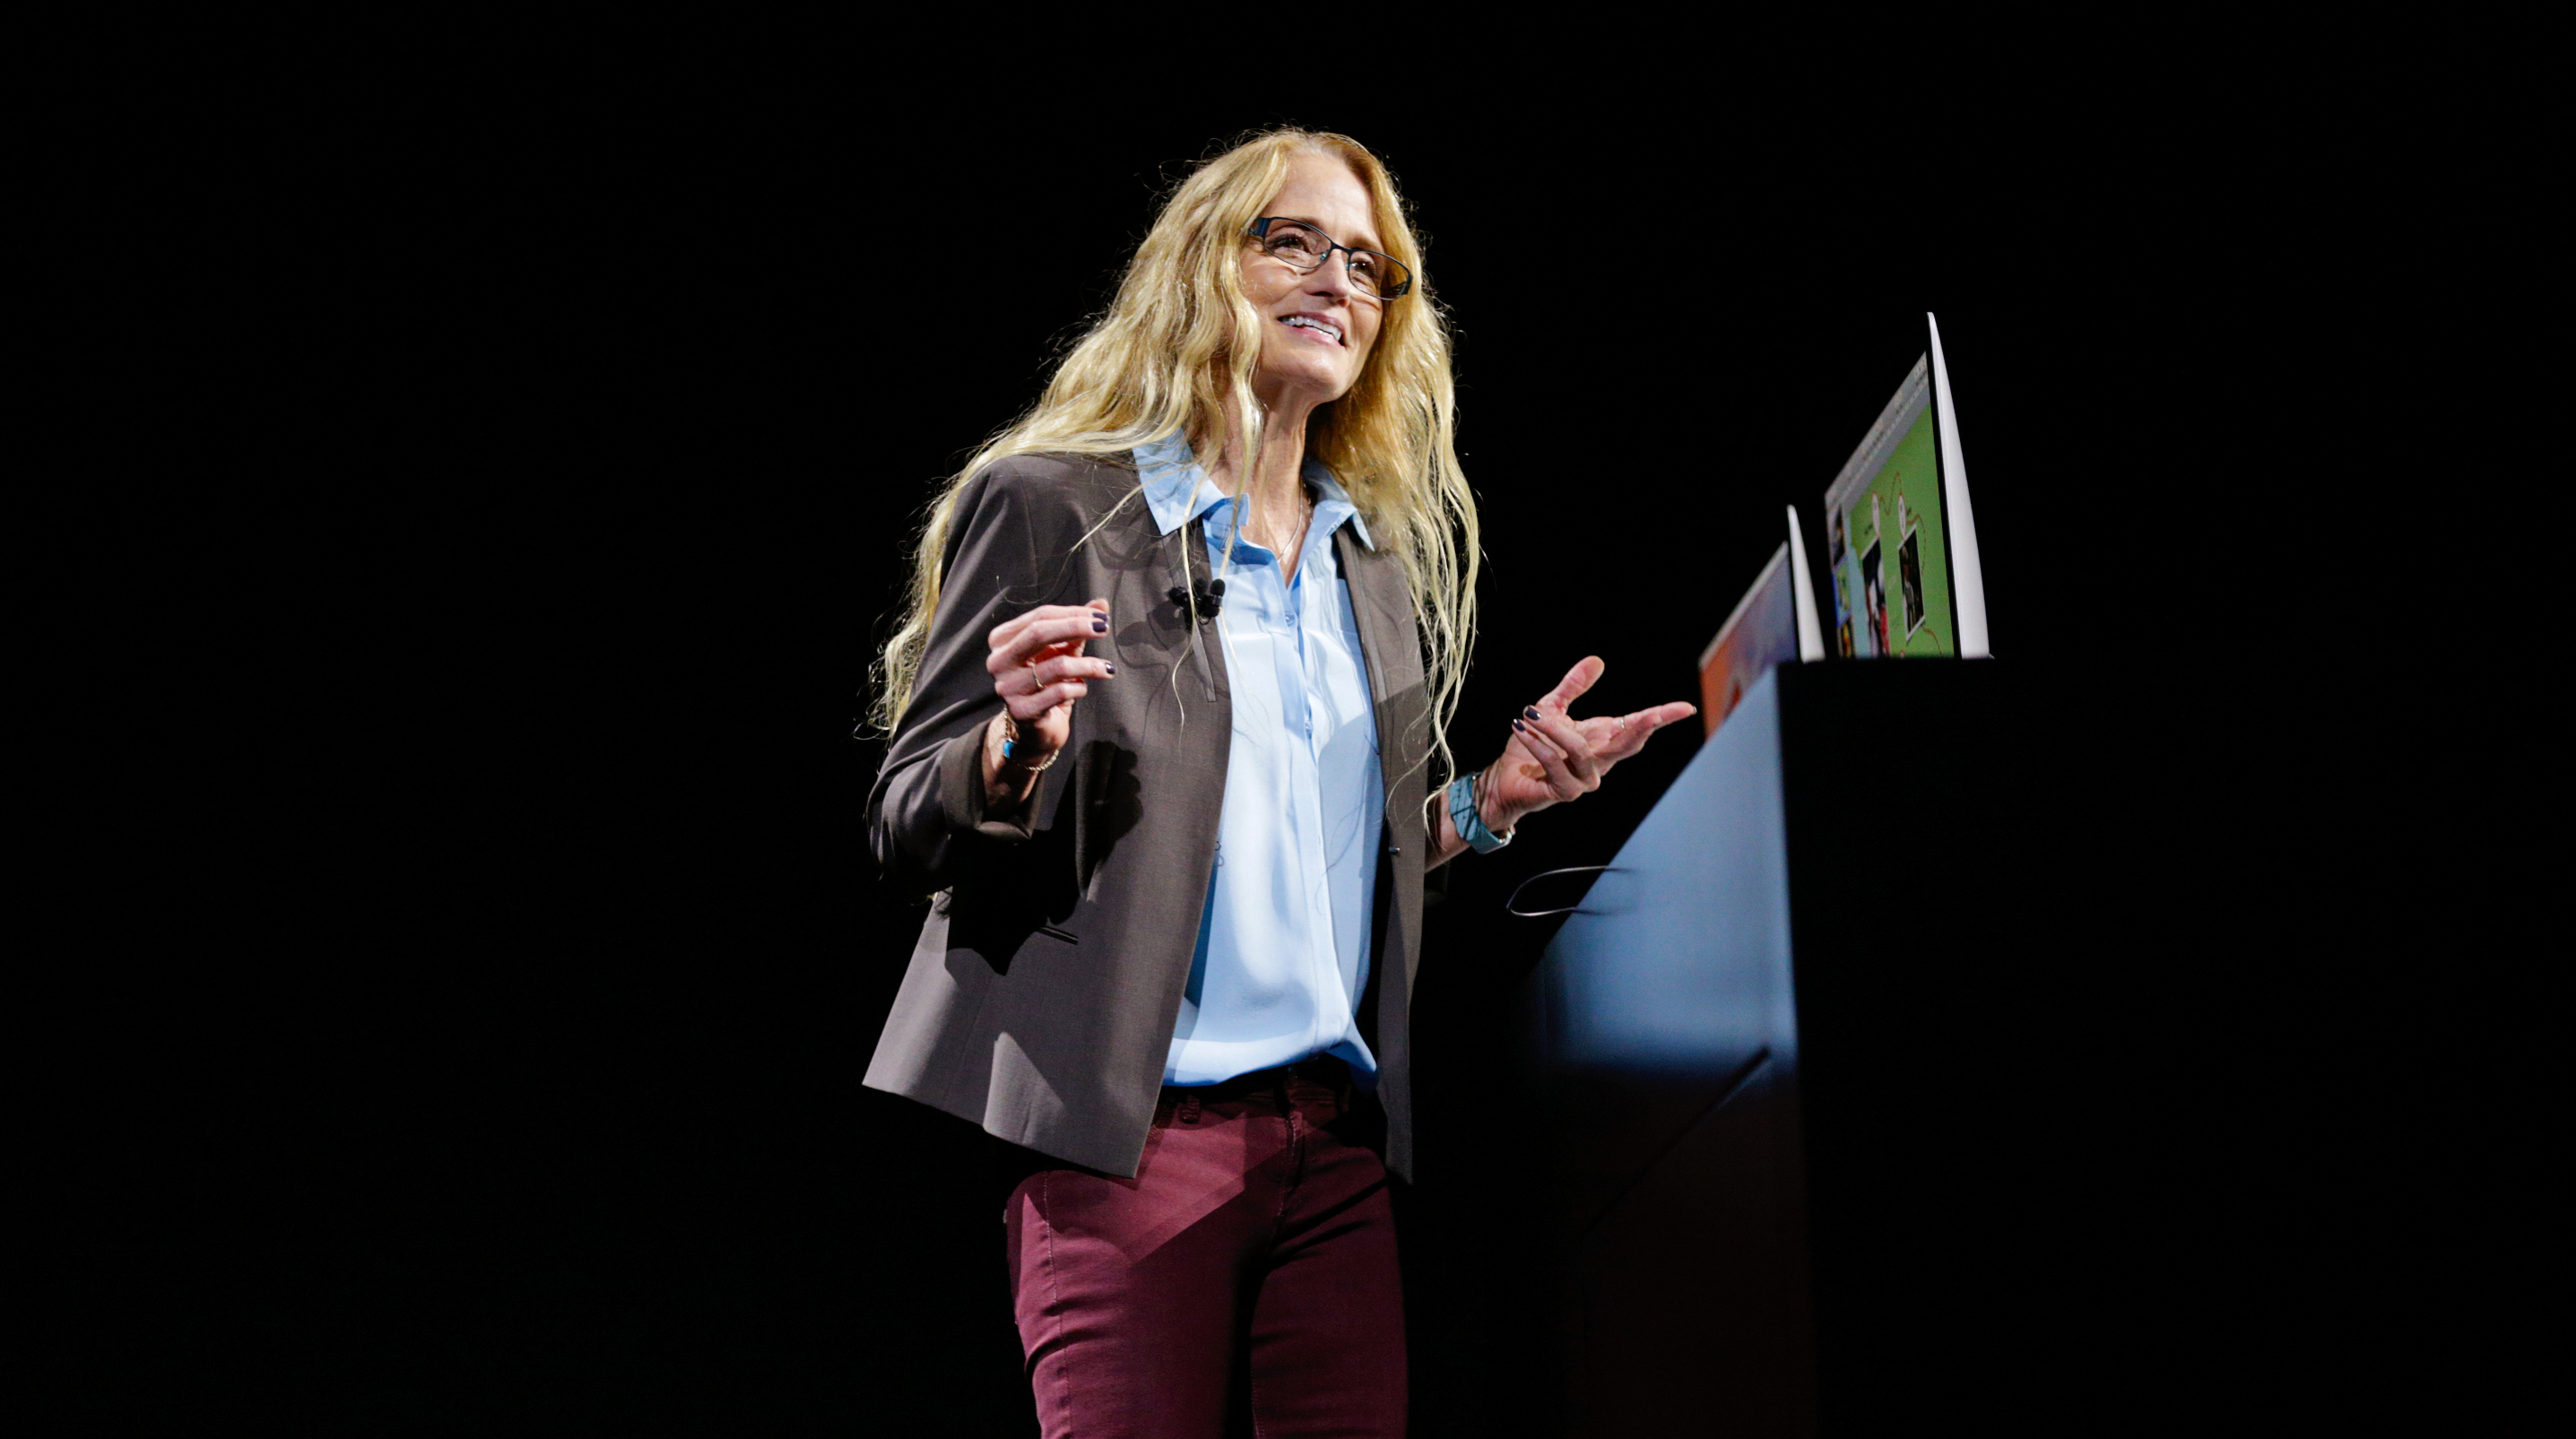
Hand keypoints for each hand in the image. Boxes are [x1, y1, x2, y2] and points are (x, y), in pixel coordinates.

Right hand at [983, 597, 1112, 779]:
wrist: (1037, 726)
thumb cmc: (1048, 681)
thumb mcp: (1062, 650)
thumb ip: (1077, 626)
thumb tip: (1101, 604)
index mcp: (1002, 639)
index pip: (1039, 617)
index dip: (1072, 613)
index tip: (1100, 617)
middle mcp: (998, 661)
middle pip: (1038, 633)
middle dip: (1075, 627)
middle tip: (1104, 628)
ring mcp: (1006, 687)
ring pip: (1055, 666)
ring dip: (1087, 665)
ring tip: (1106, 668)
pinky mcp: (1021, 711)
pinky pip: (1059, 693)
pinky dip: (1078, 688)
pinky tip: (1083, 689)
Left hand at [1484, 656, 1695, 830]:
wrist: (1505, 780)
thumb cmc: (1530, 747)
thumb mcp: (1551, 709)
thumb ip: (1573, 687)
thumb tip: (1597, 660)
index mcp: (1602, 740)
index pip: (1637, 727)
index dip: (1662, 717)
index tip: (1687, 708)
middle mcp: (1599, 762)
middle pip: (1629, 745)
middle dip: (1642, 728)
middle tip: (1654, 714)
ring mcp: (1584, 780)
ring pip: (1580, 750)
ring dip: (1553, 729)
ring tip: (1529, 714)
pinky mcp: (1564, 792)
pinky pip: (1554, 765)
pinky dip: (1537, 744)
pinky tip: (1521, 729)